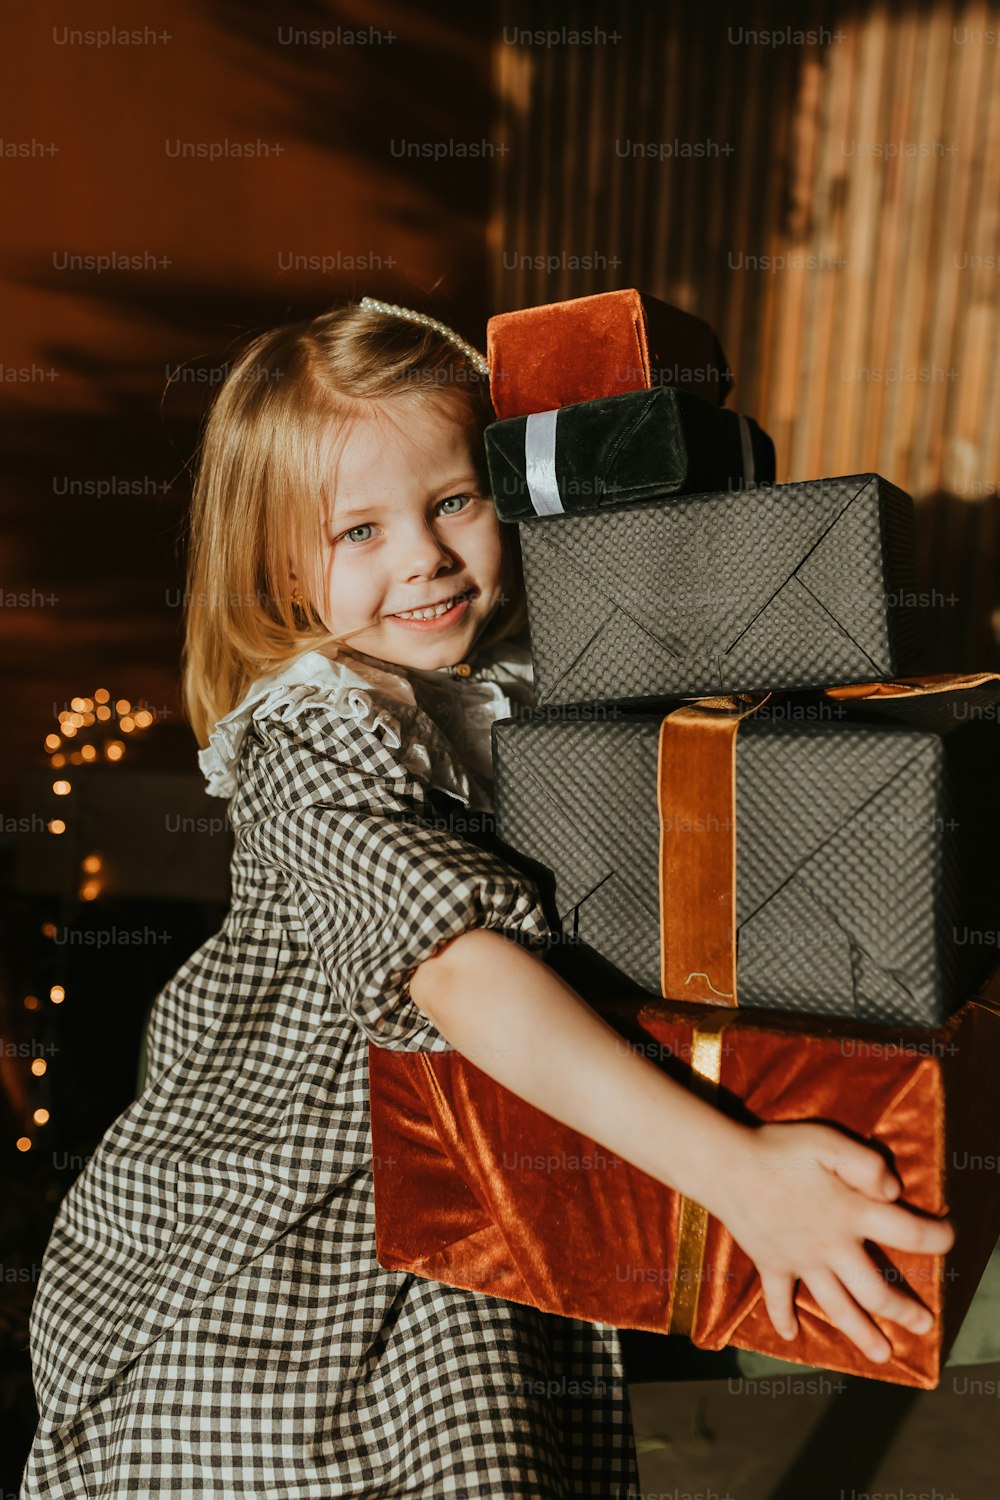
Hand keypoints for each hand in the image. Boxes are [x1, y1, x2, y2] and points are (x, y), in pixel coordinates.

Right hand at [708, 1120, 955, 1362]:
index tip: (947, 1238)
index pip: (907, 1233)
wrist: (724, 1166)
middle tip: (924, 1325)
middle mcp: (830, 1247)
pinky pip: (778, 1299)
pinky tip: (791, 1336)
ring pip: (837, 1307)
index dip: (935, 1238)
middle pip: (875, 1291)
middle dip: (903, 1311)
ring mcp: (799, 1261)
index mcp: (850, 1214)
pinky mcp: (770, 1264)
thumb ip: (866, 1164)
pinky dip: (783, 1319)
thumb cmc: (779, 1150)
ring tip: (882, 1355)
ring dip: (861, 1333)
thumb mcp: (828, 1143)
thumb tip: (894, 1192)